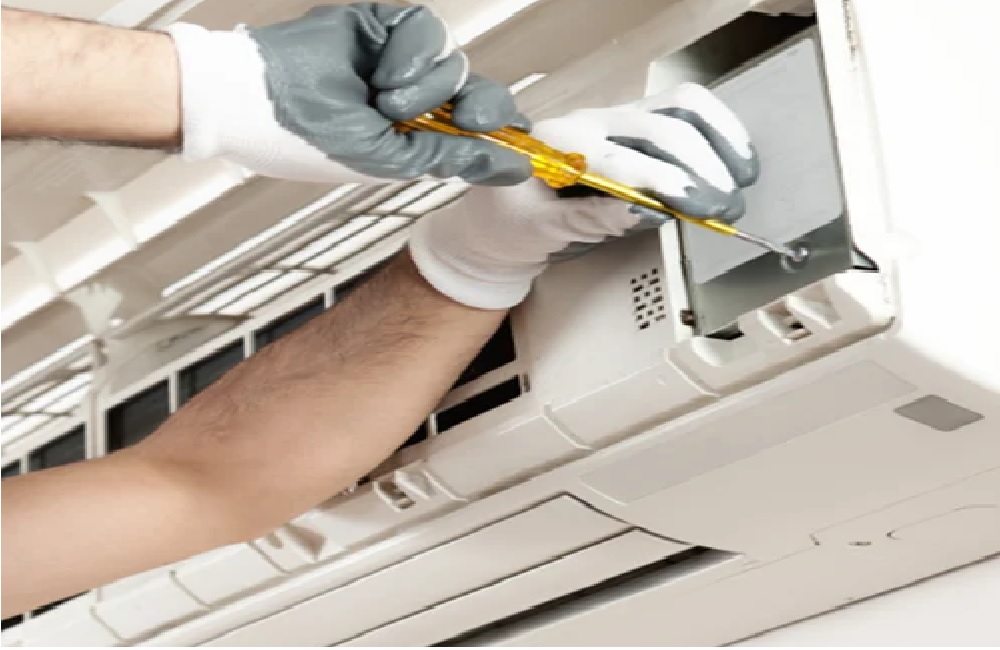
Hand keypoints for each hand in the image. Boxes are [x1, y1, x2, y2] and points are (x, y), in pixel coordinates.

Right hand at [166, 4, 531, 184]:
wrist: (250, 100)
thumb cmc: (305, 139)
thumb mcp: (390, 161)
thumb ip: (454, 158)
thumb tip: (515, 166)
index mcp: (414, 136)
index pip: (475, 129)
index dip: (503, 134)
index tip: (527, 147)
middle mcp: (412, 98)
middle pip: (478, 92)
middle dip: (483, 108)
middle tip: (469, 121)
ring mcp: (398, 60)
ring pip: (454, 63)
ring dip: (428, 87)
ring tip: (384, 103)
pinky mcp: (382, 25)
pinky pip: (426, 28)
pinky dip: (413, 53)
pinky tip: (382, 75)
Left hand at [409, 83, 758, 308]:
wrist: (498, 217)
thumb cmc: (511, 224)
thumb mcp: (539, 231)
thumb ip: (588, 220)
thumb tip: (643, 213)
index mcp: (557, 146)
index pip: (621, 158)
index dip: (663, 181)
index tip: (696, 206)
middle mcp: (589, 124)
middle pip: (660, 127)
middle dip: (701, 167)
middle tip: (726, 207)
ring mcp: (612, 121)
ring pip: (677, 107)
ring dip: (716, 140)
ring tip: (742, 178)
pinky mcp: (632, 128)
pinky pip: (681, 112)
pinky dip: (715, 130)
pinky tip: (734, 157)